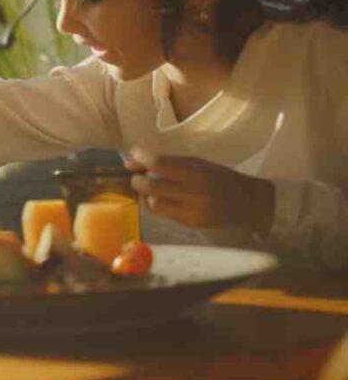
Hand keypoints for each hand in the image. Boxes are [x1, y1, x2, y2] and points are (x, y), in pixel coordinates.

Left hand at [126, 151, 274, 233]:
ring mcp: (192, 213)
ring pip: (153, 204)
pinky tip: (170, 199)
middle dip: (137, 180)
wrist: (249, 203)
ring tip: (156, 188)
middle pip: (150, 187)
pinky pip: (165, 214)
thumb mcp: (197, 163)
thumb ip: (165, 161)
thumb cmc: (220, 178)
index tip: (134, 155)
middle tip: (139, 175)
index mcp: (197, 174)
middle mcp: (194, 195)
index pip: (159, 164)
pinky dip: (161, 204)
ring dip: (148, 195)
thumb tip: (129, 161)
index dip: (141, 158)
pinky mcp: (190, 224)